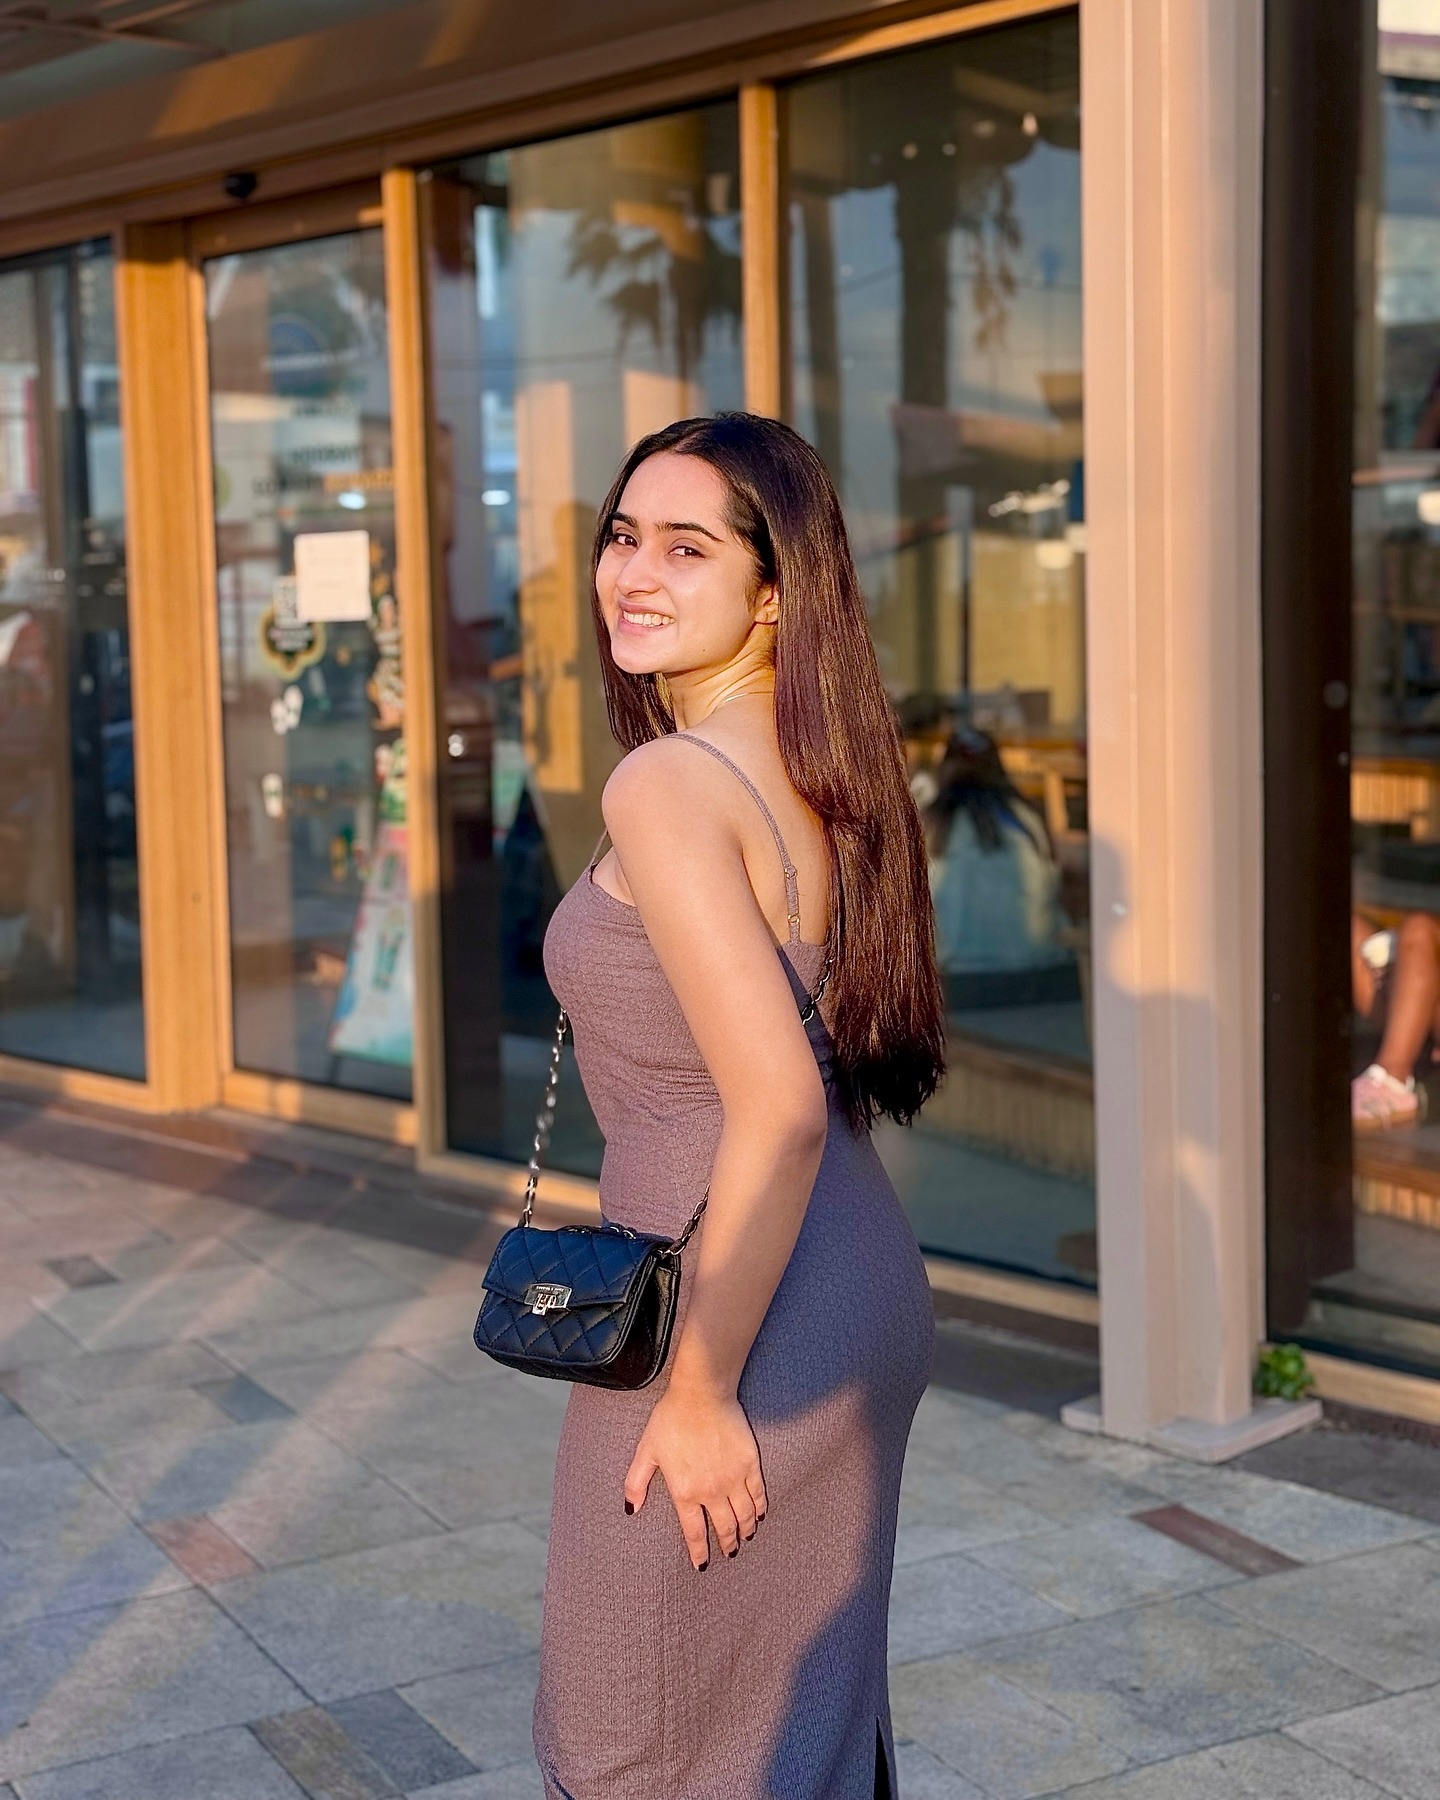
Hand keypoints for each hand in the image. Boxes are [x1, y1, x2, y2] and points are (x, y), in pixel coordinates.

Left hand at [623, 1385, 766, 1569]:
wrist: (702, 1395)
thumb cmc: (671, 1419)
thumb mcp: (646, 1451)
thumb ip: (636, 1482)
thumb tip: (630, 1508)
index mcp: (686, 1492)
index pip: (694, 1532)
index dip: (699, 1552)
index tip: (701, 1564)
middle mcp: (712, 1492)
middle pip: (724, 1528)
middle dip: (727, 1544)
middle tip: (730, 1552)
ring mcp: (734, 1479)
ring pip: (744, 1515)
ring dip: (745, 1530)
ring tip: (745, 1537)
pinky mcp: (750, 1464)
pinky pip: (758, 1493)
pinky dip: (760, 1508)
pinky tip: (760, 1515)